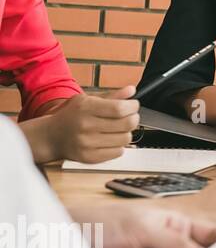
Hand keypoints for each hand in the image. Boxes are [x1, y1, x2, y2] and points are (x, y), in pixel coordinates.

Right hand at [22, 85, 139, 163]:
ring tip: (116, 129)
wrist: (50, 136)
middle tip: (129, 117)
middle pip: (127, 124)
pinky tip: (109, 139)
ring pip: (126, 138)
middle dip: (133, 118)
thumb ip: (111, 95)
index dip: (133, 106)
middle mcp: (85, 126)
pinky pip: (119, 152)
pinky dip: (118, 145)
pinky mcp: (89, 157)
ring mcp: (87, 143)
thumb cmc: (71, 116)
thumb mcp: (87, 100)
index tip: (133, 105)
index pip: (120, 108)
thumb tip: (131, 90)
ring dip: (126, 132)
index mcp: (85, 108)